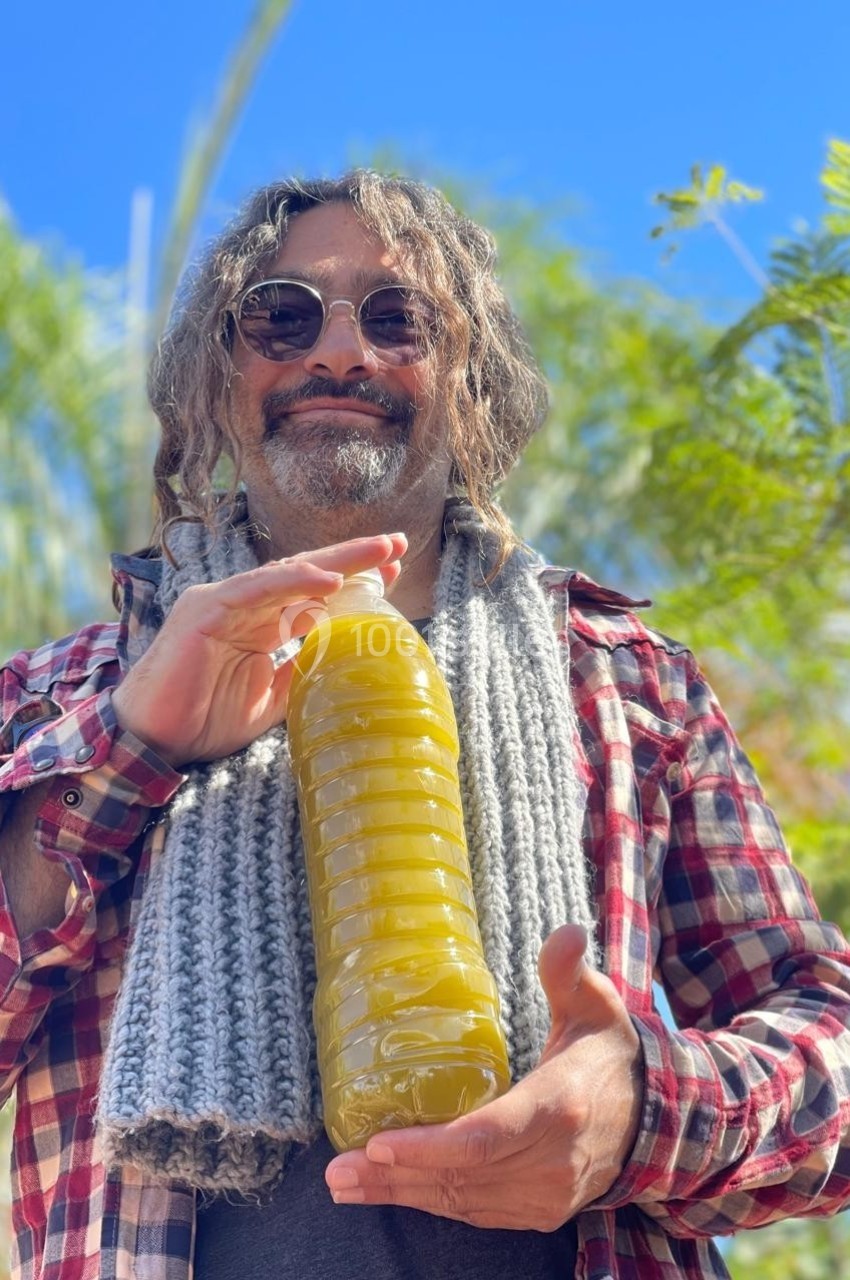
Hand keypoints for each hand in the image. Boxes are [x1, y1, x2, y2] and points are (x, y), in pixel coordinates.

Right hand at [112, 532, 406, 768]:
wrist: (154, 742)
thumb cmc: (205, 719)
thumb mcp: (272, 699)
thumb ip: (302, 673)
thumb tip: (344, 661)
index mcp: (259, 623)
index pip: (313, 593)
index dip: (354, 581)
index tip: (394, 571)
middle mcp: (243, 604)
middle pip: (306, 573)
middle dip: (353, 558)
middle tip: (397, 544)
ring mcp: (222, 602)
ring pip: (285, 573)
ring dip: (334, 562)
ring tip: (378, 554)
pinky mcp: (204, 609)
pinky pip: (255, 590)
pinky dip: (292, 582)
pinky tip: (328, 580)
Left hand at [325, 924, 642, 1230]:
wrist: (655, 1118)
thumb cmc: (608, 1053)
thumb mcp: (595, 1006)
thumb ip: (568, 972)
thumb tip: (566, 932)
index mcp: (559, 1107)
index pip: (485, 1137)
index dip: (429, 1147)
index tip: (378, 1143)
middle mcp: (552, 1161)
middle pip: (461, 1176)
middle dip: (394, 1176)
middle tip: (336, 1170)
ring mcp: (547, 1195)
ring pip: (463, 1202)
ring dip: (401, 1196)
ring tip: (346, 1184)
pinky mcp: (540, 1212)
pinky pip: (477, 1213)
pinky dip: (432, 1203)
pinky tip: (391, 1191)